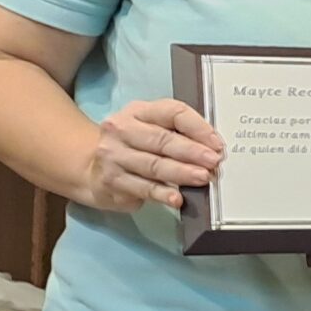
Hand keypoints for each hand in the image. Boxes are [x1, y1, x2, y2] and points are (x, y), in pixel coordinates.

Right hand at [81, 99, 222, 211]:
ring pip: (153, 165)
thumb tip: (213, 150)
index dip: (197, 127)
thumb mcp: (152, 131)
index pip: (171, 112)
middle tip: (214, 162)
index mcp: (138, 111)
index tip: (217, 143)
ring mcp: (114, 155)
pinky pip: (143, 188)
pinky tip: (177, 199)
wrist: (93, 169)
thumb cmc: (135, 148)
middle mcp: (122, 129)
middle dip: (192, 151)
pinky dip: (163, 193)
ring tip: (203, 178)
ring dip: (181, 172)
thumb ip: (179, 134)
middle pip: (162, 139)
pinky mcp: (112, 180)